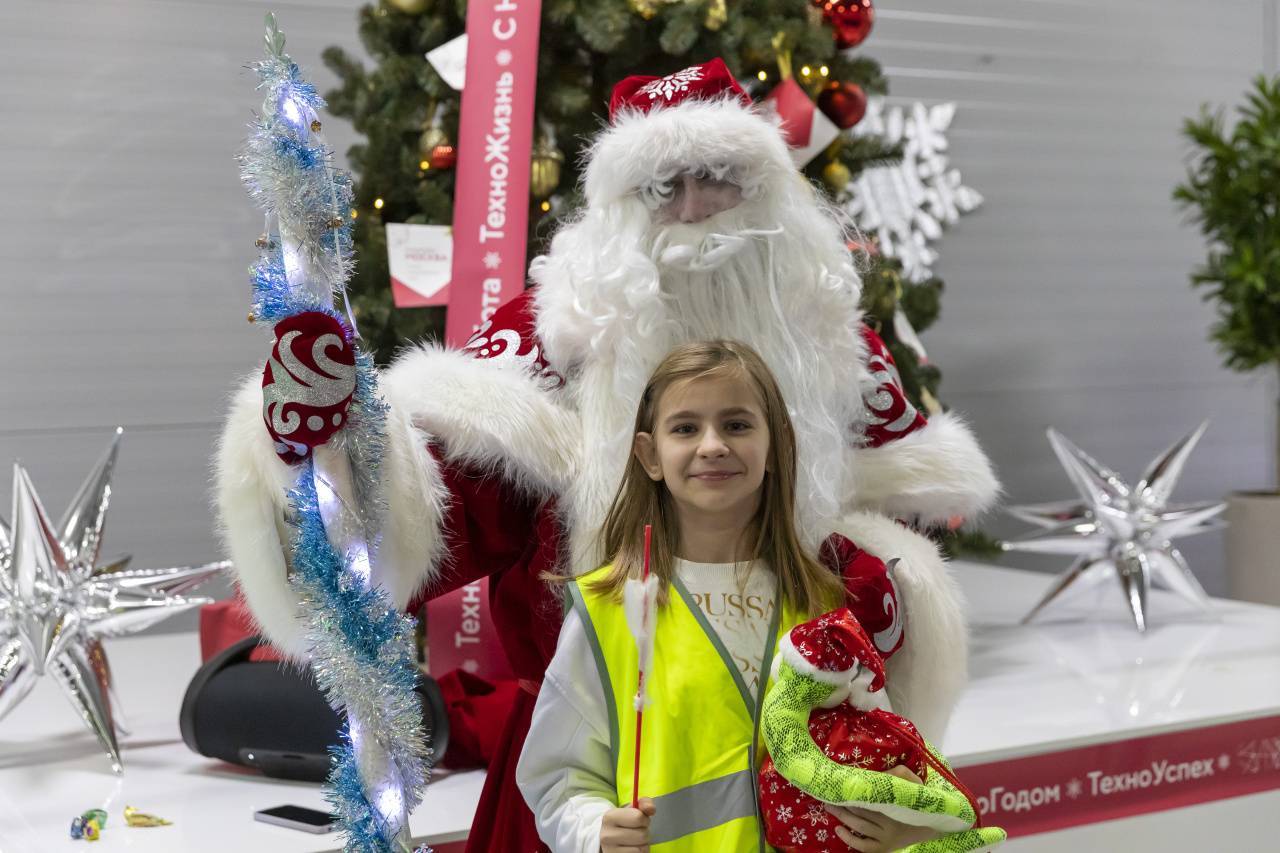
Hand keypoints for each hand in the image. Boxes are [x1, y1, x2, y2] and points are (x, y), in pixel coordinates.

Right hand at [600, 798, 655, 852]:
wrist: (610, 839)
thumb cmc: (625, 822)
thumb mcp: (633, 809)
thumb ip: (644, 803)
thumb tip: (651, 809)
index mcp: (609, 817)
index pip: (638, 817)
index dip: (644, 819)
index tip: (640, 820)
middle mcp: (607, 835)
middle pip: (642, 835)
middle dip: (645, 832)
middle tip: (637, 832)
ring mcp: (610, 850)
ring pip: (641, 848)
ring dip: (644, 844)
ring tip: (635, 841)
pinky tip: (633, 849)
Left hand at [826, 766, 941, 851]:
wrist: (932, 826)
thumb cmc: (920, 801)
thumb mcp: (914, 783)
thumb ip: (899, 773)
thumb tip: (876, 771)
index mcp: (895, 805)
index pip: (869, 796)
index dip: (853, 790)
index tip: (840, 784)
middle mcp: (890, 823)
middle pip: (861, 811)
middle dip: (843, 802)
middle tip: (828, 794)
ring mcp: (886, 838)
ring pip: (860, 827)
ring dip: (842, 817)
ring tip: (829, 807)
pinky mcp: (885, 848)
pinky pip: (864, 847)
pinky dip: (850, 839)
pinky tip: (838, 829)